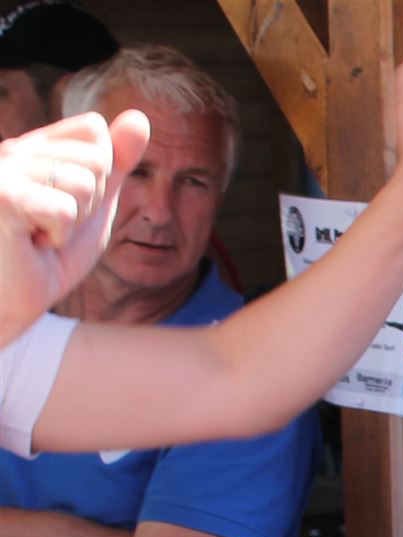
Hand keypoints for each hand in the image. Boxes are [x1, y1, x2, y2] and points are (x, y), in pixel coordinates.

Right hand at [0, 109, 147, 344]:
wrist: (11, 302)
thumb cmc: (46, 258)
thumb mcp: (92, 207)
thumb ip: (115, 164)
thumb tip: (139, 117)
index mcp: (31, 146)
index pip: (93, 128)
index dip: (99, 175)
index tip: (68, 206)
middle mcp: (11, 149)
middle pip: (95, 157)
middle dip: (88, 204)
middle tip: (51, 228)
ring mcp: (2, 168)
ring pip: (83, 183)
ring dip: (71, 224)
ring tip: (38, 236)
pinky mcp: (1, 195)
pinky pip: (65, 209)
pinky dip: (56, 237)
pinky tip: (27, 245)